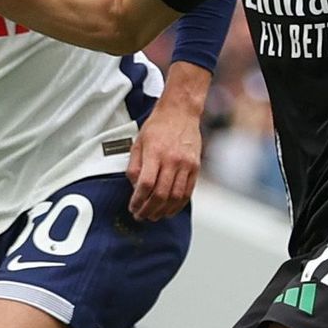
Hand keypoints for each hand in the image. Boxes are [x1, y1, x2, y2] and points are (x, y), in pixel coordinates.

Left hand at [128, 100, 201, 220]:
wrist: (180, 112)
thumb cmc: (157, 126)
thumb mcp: (138, 143)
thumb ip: (135, 166)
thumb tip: (135, 188)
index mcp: (155, 153)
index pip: (146, 184)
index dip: (138, 201)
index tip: (133, 207)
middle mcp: (172, 159)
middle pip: (160, 194)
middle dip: (149, 210)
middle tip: (141, 216)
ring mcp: (186, 164)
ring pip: (175, 197)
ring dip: (163, 211)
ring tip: (154, 215)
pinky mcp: (195, 167)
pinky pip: (187, 192)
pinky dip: (178, 205)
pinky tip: (169, 210)